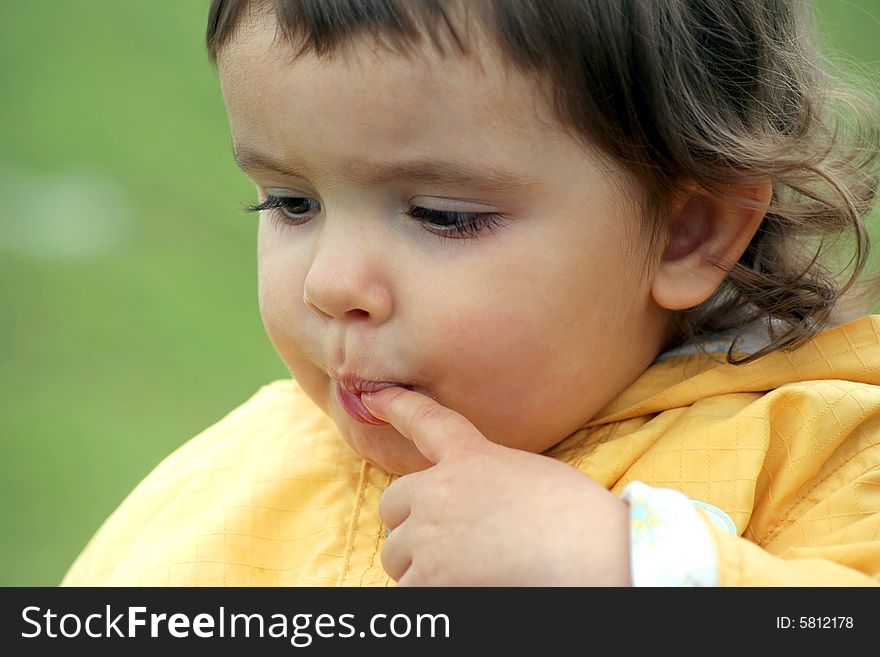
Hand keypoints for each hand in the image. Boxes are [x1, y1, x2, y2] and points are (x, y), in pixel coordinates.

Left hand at [361, 386, 631, 585]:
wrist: (595, 556)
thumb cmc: (581, 523)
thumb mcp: (532, 478)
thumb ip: (488, 482)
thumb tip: (469, 514)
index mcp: (473, 457)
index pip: (428, 422)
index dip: (398, 405)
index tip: (373, 395)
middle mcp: (441, 490)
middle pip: (393, 505)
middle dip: (410, 524)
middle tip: (446, 544)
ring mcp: (430, 534)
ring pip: (397, 556)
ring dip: (420, 566)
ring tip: (469, 571)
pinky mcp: (430, 578)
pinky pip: (410, 591)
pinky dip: (432, 596)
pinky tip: (468, 590)